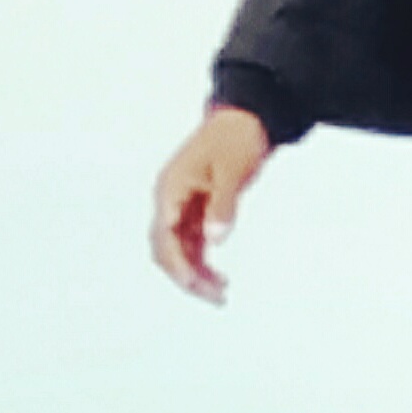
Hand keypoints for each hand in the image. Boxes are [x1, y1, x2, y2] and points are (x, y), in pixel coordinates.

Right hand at [149, 104, 270, 302]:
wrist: (247, 116)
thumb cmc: (237, 137)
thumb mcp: (232, 171)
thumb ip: (223, 206)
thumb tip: (215, 239)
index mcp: (171, 188)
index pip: (164, 236)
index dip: (177, 264)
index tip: (195, 284)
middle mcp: (170, 199)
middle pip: (166, 249)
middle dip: (186, 276)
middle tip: (215, 296)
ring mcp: (181, 204)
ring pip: (179, 249)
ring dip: (195, 272)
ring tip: (220, 292)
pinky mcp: (195, 207)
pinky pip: (191, 242)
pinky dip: (202, 261)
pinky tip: (218, 277)